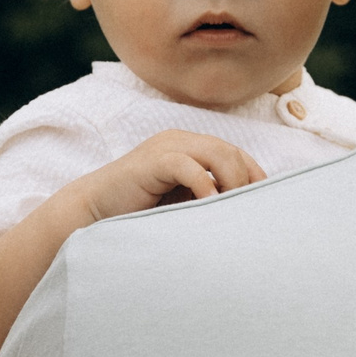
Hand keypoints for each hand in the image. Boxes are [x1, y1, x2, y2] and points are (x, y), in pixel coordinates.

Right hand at [62, 130, 265, 222]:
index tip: (264, 205)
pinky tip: (209, 206)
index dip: (255, 176)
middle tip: (248, 212)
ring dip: (232, 182)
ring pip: (217, 153)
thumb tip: (243, 214)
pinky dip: (205, 185)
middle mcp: (181, 141)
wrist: (91, 214)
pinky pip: (189, 166)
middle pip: (231, 151)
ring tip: (232, 209)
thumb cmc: (137, 215)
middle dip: (246, 181)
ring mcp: (166, 147)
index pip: (235, 154)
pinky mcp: (153, 161)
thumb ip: (206, 199)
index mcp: (190, 147)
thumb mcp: (180, 204)